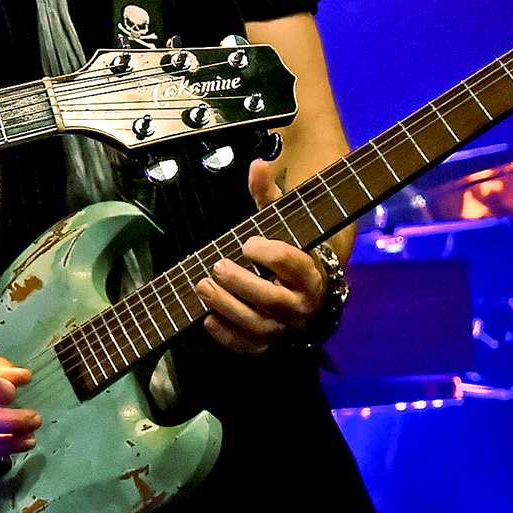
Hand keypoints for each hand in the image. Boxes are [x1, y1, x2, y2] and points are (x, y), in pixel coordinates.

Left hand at [194, 157, 327, 355]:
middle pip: (270, 299)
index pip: (294, 265)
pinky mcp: (267, 345)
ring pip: (257, 325)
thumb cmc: (287, 253)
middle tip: (217, 264)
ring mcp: (284, 330)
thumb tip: (258, 164)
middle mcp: (301, 307)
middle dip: (240, 282)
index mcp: (310, 275)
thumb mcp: (282, 224)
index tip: (248, 242)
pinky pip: (248, 348)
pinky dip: (226, 337)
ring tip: (202, 285)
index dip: (270, 254)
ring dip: (226, 307)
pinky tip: (207, 320)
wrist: (306, 295)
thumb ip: (268, 197)